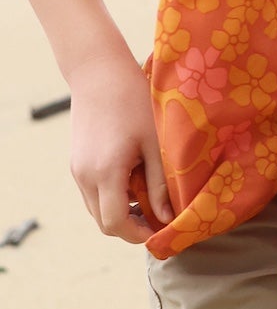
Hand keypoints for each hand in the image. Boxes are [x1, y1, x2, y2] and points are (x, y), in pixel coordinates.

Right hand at [68, 51, 173, 241]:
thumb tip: (168, 219)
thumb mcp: (155, 144)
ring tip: (149, 199)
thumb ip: (160, 185)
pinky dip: (111, 199)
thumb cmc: (135, 102)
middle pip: (104, 223)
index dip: (138, 235)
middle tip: (159, 218)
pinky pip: (92, 194)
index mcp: (105, 173)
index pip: (116, 224)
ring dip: (120, 214)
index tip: (161, 231)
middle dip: (131, 228)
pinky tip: (133, 183)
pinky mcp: (76, 163)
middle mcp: (85, 177)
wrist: (99, 73)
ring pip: (96, 210)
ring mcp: (77, 171)